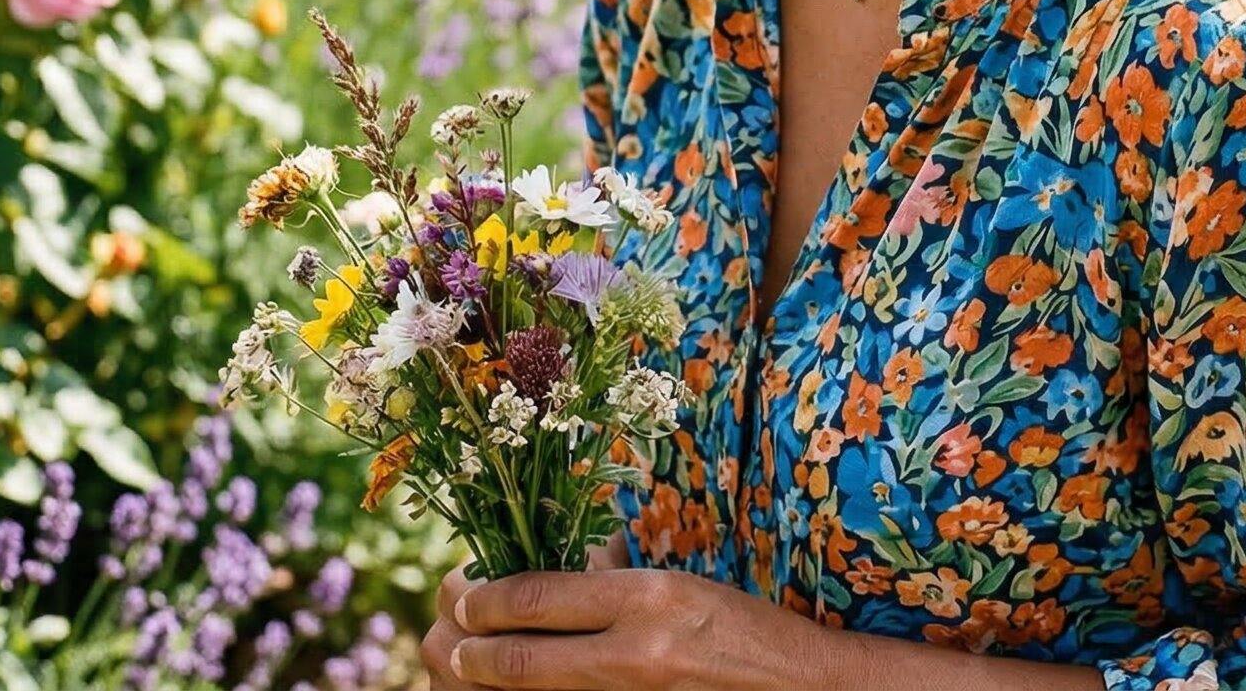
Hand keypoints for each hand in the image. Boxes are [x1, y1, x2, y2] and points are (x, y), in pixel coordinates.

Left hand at [422, 541, 810, 689]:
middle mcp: (636, 651)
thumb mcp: (679, 582)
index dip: (489, 600)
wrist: (796, 687)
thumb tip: (554, 566)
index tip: (465, 597)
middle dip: (472, 651)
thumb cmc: (739, 625)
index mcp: (647, 597)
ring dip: (489, 684)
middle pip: (522, 660)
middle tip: (449, 639)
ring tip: (466, 669)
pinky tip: (516, 689)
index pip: (540, 598)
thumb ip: (616, 577)